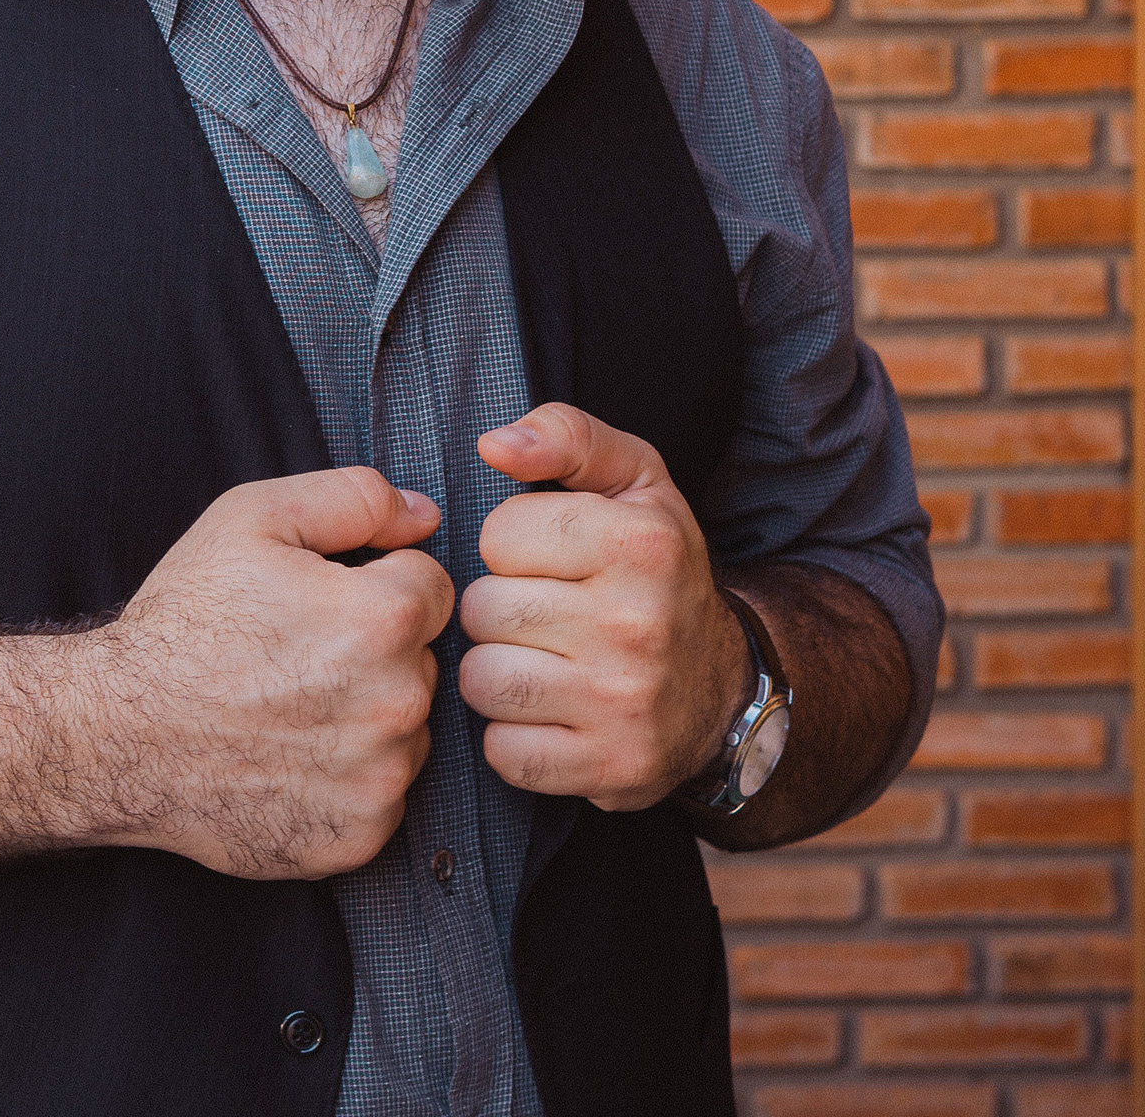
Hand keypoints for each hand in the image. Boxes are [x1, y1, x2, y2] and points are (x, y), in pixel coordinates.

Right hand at [90, 467, 454, 879]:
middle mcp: (395, 704)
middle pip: (422, 658)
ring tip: (290, 705)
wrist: (118, 735)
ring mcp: (379, 779)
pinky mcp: (358, 837)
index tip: (325, 599)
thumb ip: (353, 499)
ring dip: (369, 714)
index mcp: (382, 619)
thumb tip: (424, 515)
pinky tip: (291, 755)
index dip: (377, 581)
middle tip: (298, 652)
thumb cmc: (184, 622)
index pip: (431, 587)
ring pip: (407, 728)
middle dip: (376, 648)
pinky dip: (349, 776)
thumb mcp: (252, 519)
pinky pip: (383, 793)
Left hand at [457, 405, 751, 811]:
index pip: (497, 534)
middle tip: (542, 613)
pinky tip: (548, 713)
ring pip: (482, 681)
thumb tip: (494, 444)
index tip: (548, 557)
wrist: (722, 687)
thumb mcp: (632, 478)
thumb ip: (566, 435)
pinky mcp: (612, 770)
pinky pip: (503, 752)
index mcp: (641, 542)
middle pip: (482, 608)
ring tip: (538, 659)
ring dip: (496, 671)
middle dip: (497, 607)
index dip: (511, 544)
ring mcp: (625, 705)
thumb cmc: (657, 567)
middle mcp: (637, 624)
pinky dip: (512, 735)